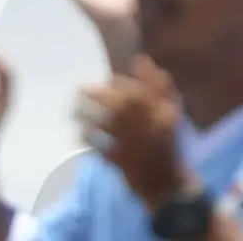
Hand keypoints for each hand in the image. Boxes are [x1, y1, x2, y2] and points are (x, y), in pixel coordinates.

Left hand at [80, 57, 189, 210]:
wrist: (167, 184)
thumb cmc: (166, 144)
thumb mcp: (169, 114)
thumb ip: (157, 86)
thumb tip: (142, 60)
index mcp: (158, 111)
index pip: (133, 90)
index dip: (116, 84)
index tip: (106, 83)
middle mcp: (145, 125)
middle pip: (114, 104)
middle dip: (93, 95)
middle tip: (78, 90)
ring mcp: (132, 145)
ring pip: (103, 123)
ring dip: (84, 114)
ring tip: (73, 110)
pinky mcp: (121, 162)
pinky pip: (99, 146)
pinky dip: (87, 137)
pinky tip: (79, 132)